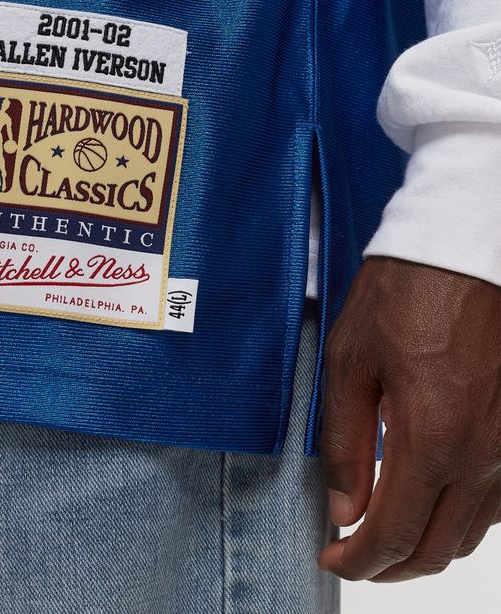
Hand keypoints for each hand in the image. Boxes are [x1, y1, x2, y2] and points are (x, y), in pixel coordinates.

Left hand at [318, 256, 499, 581]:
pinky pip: (498, 504)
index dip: (357, 561)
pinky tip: (431, 501)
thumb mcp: (350, 363)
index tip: (332, 558)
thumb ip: (346, 445)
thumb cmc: (402, 295)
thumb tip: (344, 509)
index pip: (394, 535)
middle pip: (436, 549)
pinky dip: (460, 520)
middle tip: (354, 555)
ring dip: (426, 547)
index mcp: (432, 437)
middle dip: (388, 566)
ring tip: (386, 535)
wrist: (460, 250)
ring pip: (471, 534)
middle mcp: (483, 454)